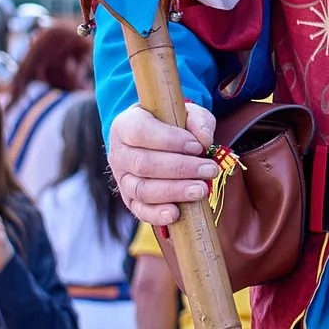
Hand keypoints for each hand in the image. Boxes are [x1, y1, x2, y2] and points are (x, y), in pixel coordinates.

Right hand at [108, 102, 220, 227]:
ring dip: (174, 191)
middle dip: (180, 168)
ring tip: (202, 190)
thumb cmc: (172, 125)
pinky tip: (176, 213)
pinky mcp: (130, 200)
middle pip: (143, 164)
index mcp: (125, 126)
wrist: (157, 142)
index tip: (197, 146)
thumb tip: (205, 140)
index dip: (170, 140)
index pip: (140, 132)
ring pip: (142, 189)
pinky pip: (140, 210)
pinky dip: (157, 214)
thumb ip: (198, 120)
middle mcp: (119, 154)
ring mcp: (122, 179)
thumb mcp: (186, 114)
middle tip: (210, 170)